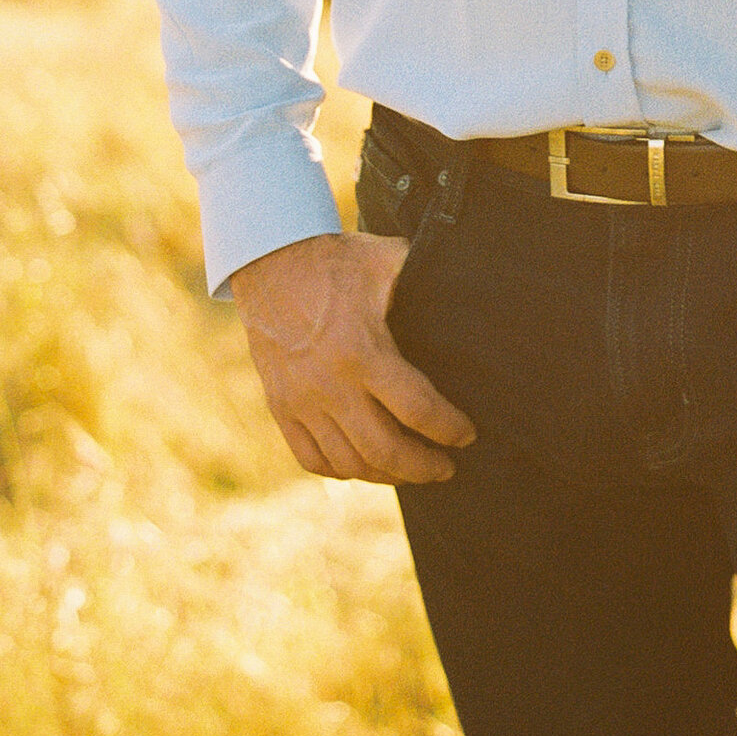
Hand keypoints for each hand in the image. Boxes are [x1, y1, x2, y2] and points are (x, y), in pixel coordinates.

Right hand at [227, 231, 476, 483]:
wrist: (268, 262)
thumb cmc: (336, 260)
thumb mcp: (386, 260)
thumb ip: (424, 277)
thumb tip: (468, 286)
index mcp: (361, 351)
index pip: (417, 409)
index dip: (449, 428)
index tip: (467, 435)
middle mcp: (329, 385)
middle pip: (385, 450)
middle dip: (424, 466)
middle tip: (447, 467)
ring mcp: (301, 402)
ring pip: (349, 463)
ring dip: (387, 475)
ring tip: (411, 470)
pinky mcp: (281, 408)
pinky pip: (312, 459)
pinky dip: (343, 471)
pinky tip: (365, 465)